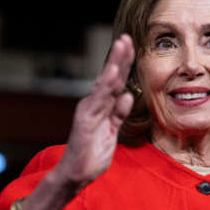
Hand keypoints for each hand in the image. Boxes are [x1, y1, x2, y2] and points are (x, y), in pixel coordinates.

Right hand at [54, 34, 134, 187]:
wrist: (77, 173)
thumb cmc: (93, 152)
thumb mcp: (112, 130)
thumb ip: (119, 113)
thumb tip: (127, 96)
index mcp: (102, 105)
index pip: (117, 82)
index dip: (125, 64)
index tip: (132, 47)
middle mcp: (95, 103)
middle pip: (111, 77)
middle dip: (120, 57)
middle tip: (126, 37)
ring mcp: (90, 109)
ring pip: (105, 83)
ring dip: (114, 63)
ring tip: (121, 45)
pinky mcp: (86, 119)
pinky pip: (98, 100)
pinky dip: (105, 85)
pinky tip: (112, 72)